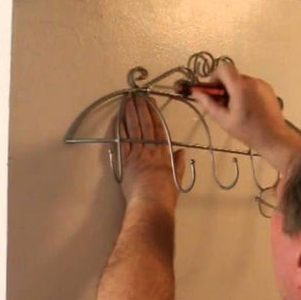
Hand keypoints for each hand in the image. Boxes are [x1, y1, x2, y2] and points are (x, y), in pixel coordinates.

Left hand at [119, 94, 186, 208]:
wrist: (150, 204)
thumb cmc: (166, 196)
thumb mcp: (177, 179)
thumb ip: (178, 165)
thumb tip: (181, 152)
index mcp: (164, 154)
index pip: (158, 129)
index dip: (154, 114)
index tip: (151, 102)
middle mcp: (150, 151)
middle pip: (145, 125)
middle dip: (141, 109)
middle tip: (136, 95)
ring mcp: (136, 155)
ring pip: (133, 130)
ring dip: (130, 114)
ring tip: (127, 101)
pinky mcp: (125, 161)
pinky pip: (123, 141)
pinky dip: (121, 129)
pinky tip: (119, 118)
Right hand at [191, 62, 300, 172]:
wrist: (275, 138)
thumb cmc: (248, 131)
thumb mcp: (224, 120)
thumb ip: (208, 104)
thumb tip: (196, 92)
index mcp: (241, 87)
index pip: (223, 67)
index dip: (215, 76)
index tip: (215, 92)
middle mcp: (252, 81)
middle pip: (232, 75)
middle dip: (225, 87)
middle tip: (224, 105)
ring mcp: (262, 84)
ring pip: (241, 81)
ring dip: (235, 90)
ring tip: (237, 109)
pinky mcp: (268, 89)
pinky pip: (251, 85)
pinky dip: (246, 93)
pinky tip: (248, 109)